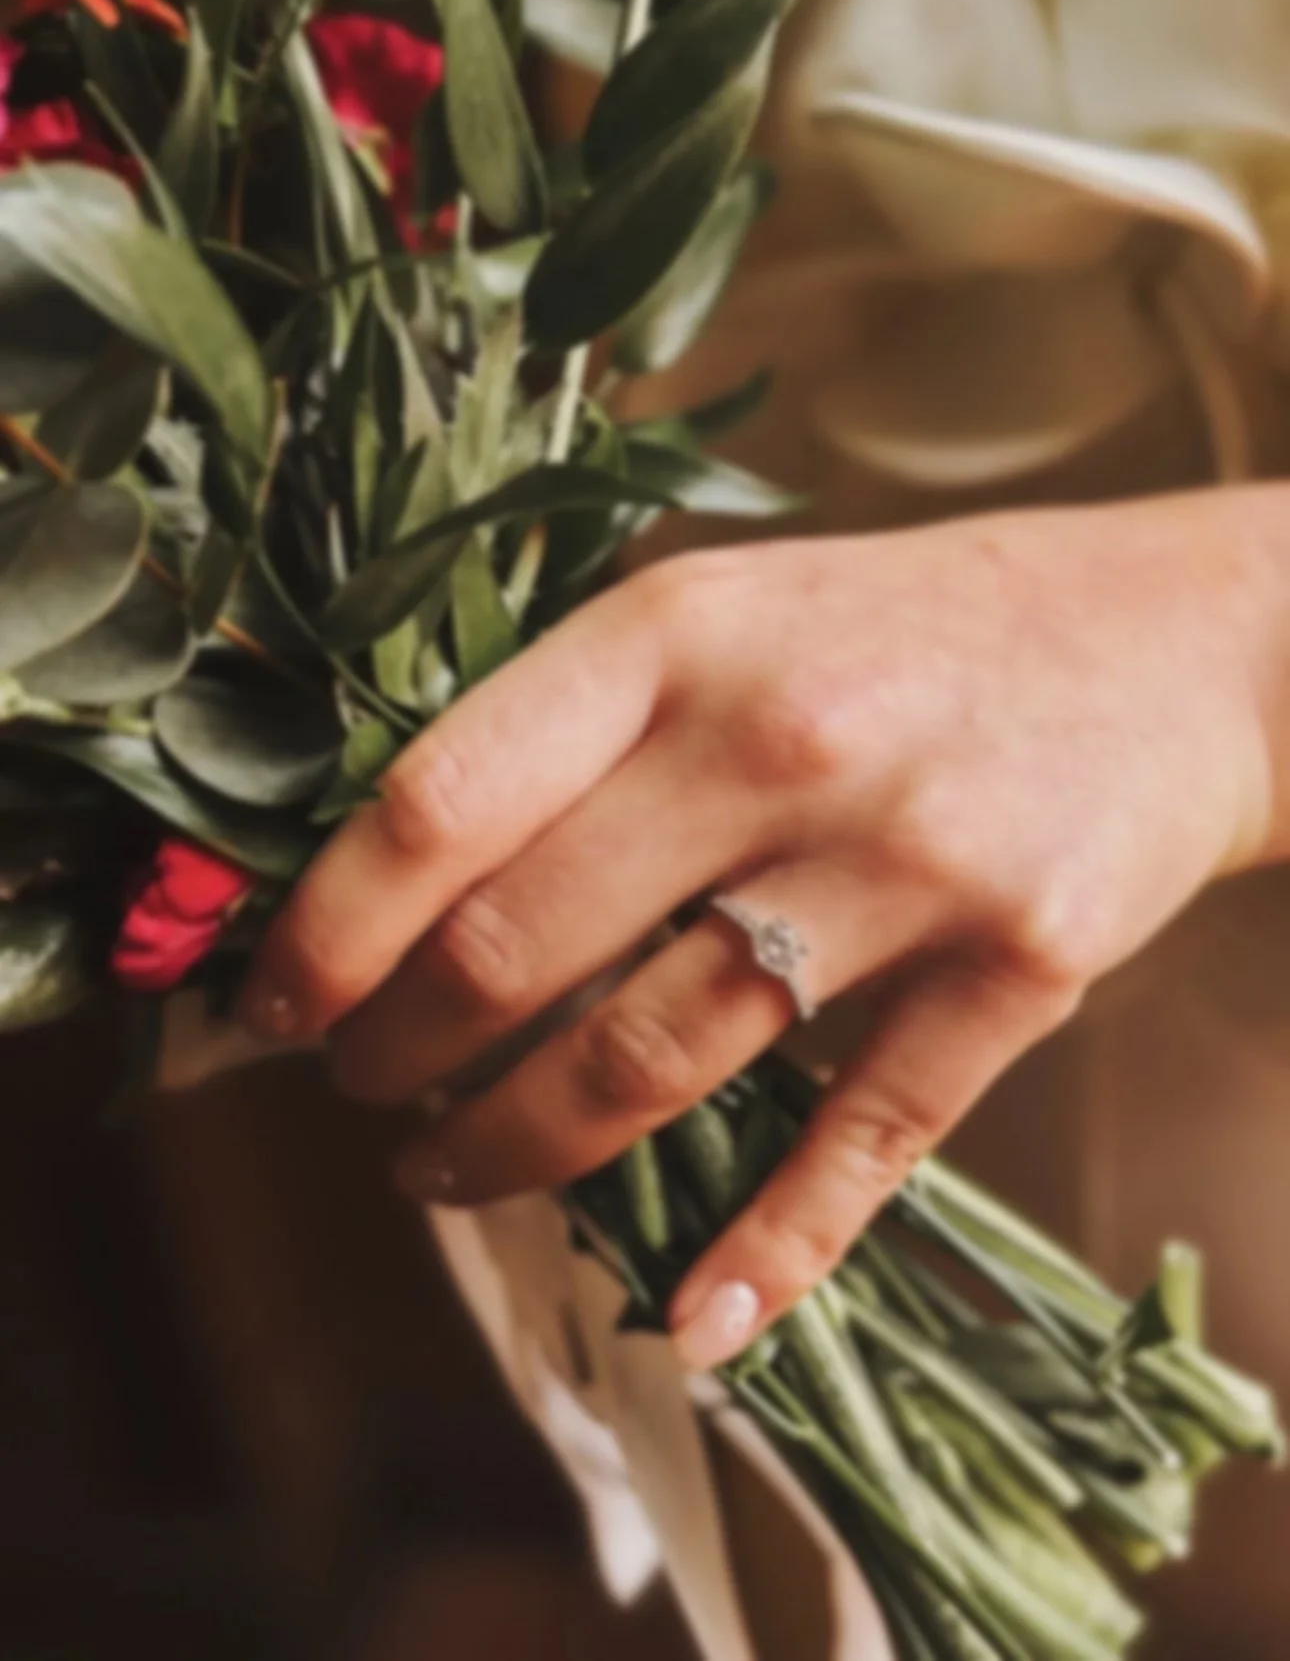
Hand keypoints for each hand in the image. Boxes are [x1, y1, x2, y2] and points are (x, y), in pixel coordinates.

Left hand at [240, 485, 1288, 1367]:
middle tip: (362, 1090)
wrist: (1180, 646)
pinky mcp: (1017, 971)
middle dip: (400, 1054)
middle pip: (524, 951)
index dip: (330, 928)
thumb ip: (576, 718)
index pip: (441, 802)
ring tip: (449, 1171)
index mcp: (680, 632)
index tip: (277, 1004)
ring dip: (518, 1147)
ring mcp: (907, 864)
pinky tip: (693, 1312)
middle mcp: (783, 740)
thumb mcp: (729, 611)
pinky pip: (861, 1144)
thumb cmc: (912, 628)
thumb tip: (394, 870)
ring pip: (655, 1061)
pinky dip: (765, 1249)